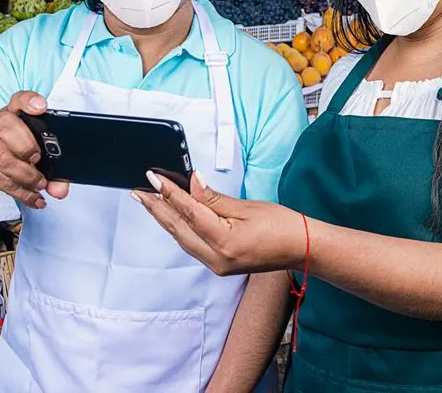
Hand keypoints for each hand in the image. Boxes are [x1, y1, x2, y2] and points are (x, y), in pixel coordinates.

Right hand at [0, 91, 68, 207]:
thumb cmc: (12, 151)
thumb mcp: (32, 148)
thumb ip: (52, 164)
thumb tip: (60, 189)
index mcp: (12, 113)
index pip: (18, 100)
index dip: (29, 101)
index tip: (41, 107)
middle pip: (6, 127)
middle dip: (26, 145)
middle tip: (38, 159)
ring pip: (5, 159)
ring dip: (28, 176)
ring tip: (41, 184)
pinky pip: (3, 182)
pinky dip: (23, 194)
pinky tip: (36, 199)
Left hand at [135, 171, 305, 275]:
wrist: (303, 249)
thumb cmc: (283, 226)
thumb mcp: (247, 207)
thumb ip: (214, 198)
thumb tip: (191, 182)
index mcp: (225, 242)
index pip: (188, 212)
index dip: (168, 192)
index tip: (152, 177)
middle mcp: (217, 258)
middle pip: (178, 229)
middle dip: (157, 208)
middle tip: (138, 191)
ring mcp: (217, 265)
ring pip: (182, 239)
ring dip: (165, 219)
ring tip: (150, 201)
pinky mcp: (220, 265)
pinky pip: (192, 245)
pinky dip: (180, 229)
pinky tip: (172, 217)